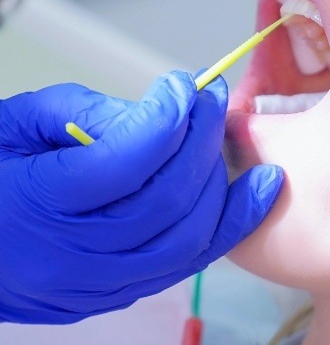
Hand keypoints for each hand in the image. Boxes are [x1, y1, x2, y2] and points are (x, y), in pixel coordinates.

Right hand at [0, 71, 282, 323]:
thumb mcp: (20, 125)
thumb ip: (90, 113)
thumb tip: (164, 112)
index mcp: (36, 201)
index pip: (126, 159)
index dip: (167, 116)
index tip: (184, 85)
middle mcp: (71, 254)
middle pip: (166, 198)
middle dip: (202, 139)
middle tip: (213, 100)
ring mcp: (96, 284)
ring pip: (186, 238)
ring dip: (221, 183)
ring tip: (231, 139)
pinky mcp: (115, 296)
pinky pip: (186, 264)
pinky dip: (226, 226)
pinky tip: (254, 194)